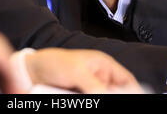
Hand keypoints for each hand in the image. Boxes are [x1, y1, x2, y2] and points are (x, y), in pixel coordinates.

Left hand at [25, 48, 140, 92]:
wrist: (31, 74)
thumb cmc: (54, 62)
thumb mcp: (76, 72)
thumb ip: (93, 85)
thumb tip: (106, 95)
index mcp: (103, 67)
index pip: (127, 81)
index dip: (134, 91)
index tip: (136, 97)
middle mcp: (100, 81)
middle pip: (115, 94)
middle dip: (114, 98)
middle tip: (103, 98)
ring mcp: (90, 92)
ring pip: (101, 98)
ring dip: (94, 99)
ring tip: (79, 95)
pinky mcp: (80, 101)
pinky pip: (89, 104)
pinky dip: (86, 103)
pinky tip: (76, 100)